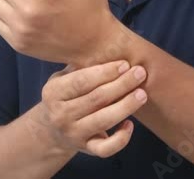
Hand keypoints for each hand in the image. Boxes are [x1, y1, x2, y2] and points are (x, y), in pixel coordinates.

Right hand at [28, 59, 148, 157]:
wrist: (50, 130)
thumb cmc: (65, 95)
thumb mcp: (63, 78)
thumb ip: (80, 66)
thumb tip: (107, 45)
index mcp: (53, 92)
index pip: (82, 81)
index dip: (105, 72)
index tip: (124, 63)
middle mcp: (61, 115)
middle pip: (96, 99)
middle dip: (121, 84)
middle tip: (140, 73)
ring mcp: (73, 134)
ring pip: (103, 121)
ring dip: (126, 106)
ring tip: (142, 94)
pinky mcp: (86, 149)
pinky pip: (105, 149)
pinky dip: (120, 139)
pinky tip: (130, 124)